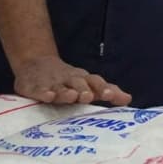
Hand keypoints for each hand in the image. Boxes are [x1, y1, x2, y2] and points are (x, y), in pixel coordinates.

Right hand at [13, 55, 130, 105]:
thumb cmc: (69, 80)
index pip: (96, 81)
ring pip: (60, 87)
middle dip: (84, 89)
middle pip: (79, 83)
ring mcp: (52, 82)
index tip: (111, 96)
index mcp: (84, 79)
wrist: (36, 64)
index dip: (103, 88)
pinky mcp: (34, 87)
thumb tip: (128, 99)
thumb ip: (108, 92)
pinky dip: (44, 93)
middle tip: (89, 97)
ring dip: (66, 92)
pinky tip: (48, 96)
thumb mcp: (88, 85)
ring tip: (72, 96)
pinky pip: (39, 90)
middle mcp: (69, 79)